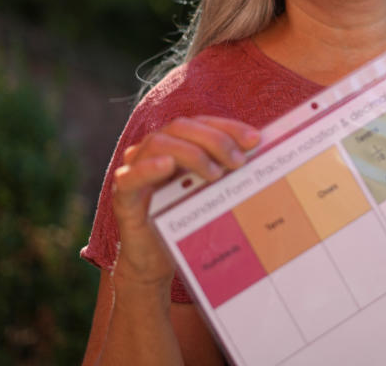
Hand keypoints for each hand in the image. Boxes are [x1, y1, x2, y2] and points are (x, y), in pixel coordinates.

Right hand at [110, 116, 261, 288]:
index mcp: (177, 143)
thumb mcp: (212, 193)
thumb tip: (261, 157)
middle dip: (215, 140)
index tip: (255, 139)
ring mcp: (135, 169)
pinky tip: (167, 167)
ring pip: (158, 143)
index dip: (228, 127)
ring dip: (191, 153)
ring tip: (216, 173)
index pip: (202, 123)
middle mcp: (154, 150)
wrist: (157, 262)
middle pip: (182, 127)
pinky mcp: (123, 196)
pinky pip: (129, 176)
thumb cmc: (187, 221)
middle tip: (239, 161)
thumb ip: (227, 172)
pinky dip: (148, 168)